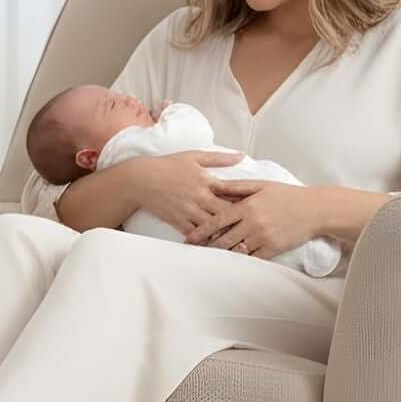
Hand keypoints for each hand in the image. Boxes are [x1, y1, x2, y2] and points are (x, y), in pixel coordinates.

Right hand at [123, 150, 248, 235]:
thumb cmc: (168, 165)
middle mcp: (199, 198)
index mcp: (206, 181)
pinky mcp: (178, 222)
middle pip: (226, 213)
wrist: (141, 179)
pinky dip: (207, 240)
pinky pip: (195, 235)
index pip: (232, 193)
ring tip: (241, 240)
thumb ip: (219, 158)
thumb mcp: (194, 156)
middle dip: (240, 221)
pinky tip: (217, 245)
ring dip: (225, 233)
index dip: (247, 200)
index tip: (259, 206)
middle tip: (255, 227)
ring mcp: (188, 212)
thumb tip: (241, 156)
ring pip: (212, 227)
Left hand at [184, 177, 323, 258]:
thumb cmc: (287, 195)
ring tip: (211, 257)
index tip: (190, 238)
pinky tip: (233, 262)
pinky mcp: (273, 249)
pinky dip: (242, 260)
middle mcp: (253, 223)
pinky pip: (252, 258)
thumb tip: (215, 185)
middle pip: (223, 239)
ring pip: (236, 251)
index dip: (202, 231)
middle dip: (208, 246)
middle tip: (196, 251)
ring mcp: (263, 237)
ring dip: (224, 254)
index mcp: (247, 206)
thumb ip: (237, 186)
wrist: (314, 209)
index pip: (218, 221)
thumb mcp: (262, 185)